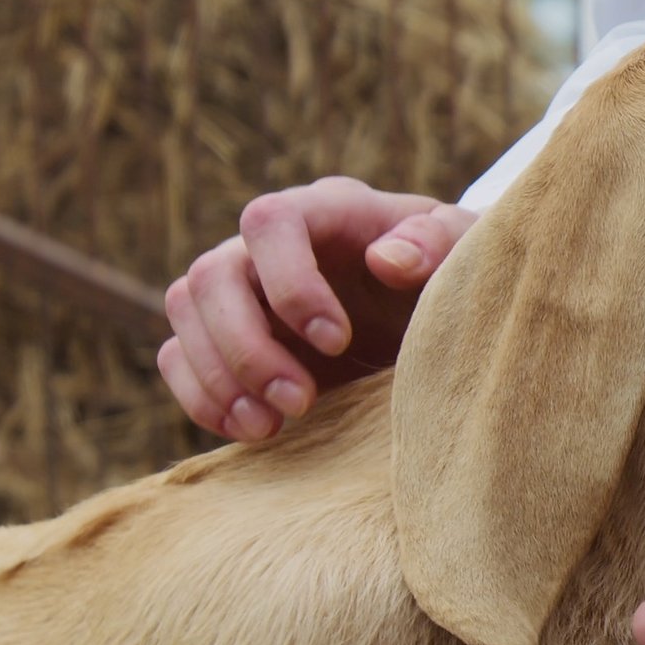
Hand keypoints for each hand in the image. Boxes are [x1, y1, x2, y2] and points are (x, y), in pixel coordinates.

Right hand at [159, 178, 476, 440]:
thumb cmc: (451, 279)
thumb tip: (386, 259)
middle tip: (300, 404)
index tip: (338, 342)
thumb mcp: (466, 257)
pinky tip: (253, 432)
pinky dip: (202, 399)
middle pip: (211, 275)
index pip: (269, 222)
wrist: (433, 323)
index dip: (290, 284)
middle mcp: (268, 247)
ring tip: (271, 428)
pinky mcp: (224, 340)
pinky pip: (178, 357)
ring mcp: (240, 292)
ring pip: (184, 314)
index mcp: (327, 212)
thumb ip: (438, 244)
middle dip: (247, 348)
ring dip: (219, 378)